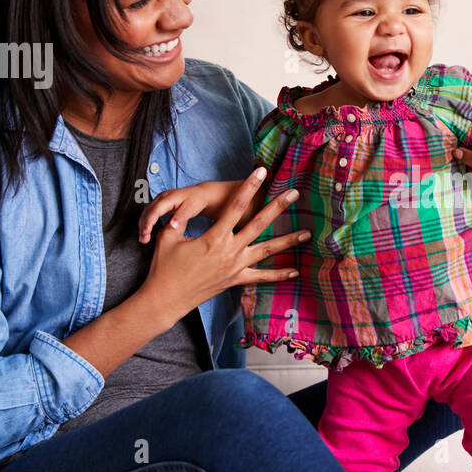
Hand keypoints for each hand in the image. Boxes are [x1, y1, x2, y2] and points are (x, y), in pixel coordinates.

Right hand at [138, 169, 307, 326]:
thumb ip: (176, 222)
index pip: (236, 205)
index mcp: (214, 237)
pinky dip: (279, 275)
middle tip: (294, 193)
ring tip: (307, 233)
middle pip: (259, 223)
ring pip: (267, 250)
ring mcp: (236, 266)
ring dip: (288, 241)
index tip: (261, 172)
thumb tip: (177, 209)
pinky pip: (261, 277)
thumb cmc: (164, 267)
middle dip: (277, 207)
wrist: (167, 299)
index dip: (249, 187)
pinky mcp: (236, 280)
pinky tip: (296, 271)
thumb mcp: (168, 239)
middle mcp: (230, 250)